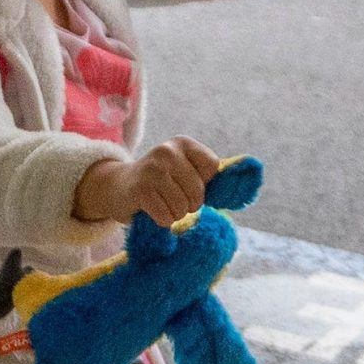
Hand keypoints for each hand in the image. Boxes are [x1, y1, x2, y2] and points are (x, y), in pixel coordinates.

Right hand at [73, 135, 222, 225]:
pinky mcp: (140, 189)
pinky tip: (151, 209)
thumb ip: (209, 176)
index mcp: (183, 143)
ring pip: (183, 207)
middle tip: (171, 197)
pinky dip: (162, 220)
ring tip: (160, 202)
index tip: (186, 182)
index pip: (213, 168)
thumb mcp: (184, 171)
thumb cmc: (161, 183)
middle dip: (189, 203)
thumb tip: (246, 181)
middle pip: (199, 191)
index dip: (204, 183)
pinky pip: (166, 216)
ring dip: (174, 213)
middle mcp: (167, 150)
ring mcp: (152, 169)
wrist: (117, 187)